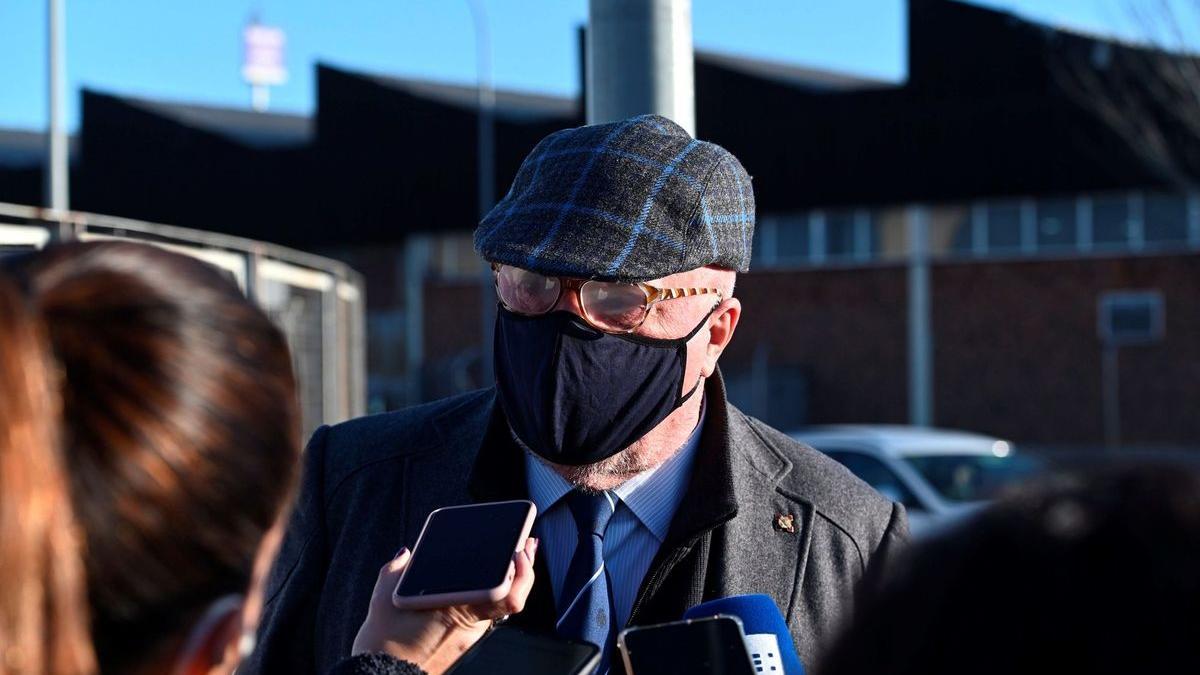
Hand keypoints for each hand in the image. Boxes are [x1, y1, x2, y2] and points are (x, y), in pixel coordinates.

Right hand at [352, 537, 537, 674]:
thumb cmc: (384, 643)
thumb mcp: (383, 596)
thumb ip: (397, 568)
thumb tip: (406, 554)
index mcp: (458, 608)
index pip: (507, 592)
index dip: (522, 572)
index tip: (520, 551)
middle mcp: (470, 624)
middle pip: (509, 595)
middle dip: (522, 569)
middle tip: (526, 546)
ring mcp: (470, 635)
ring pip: (498, 605)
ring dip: (506, 583)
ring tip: (511, 557)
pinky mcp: (464, 643)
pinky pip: (484, 615)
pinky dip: (488, 597)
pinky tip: (483, 582)